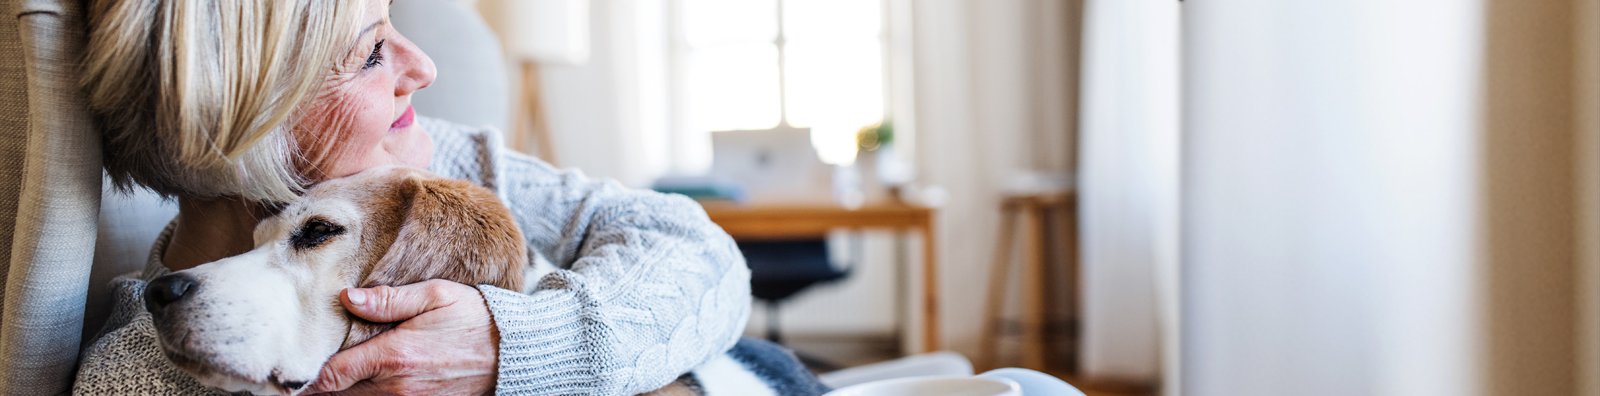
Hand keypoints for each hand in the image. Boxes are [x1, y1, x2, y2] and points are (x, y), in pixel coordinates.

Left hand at [307, 280, 498, 394]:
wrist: (515, 354)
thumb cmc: (476, 320)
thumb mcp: (436, 296)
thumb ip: (389, 300)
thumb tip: (347, 298)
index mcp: (393, 357)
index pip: (330, 376)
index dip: (303, 377)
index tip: (285, 369)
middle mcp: (396, 388)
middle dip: (316, 388)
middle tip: (294, 373)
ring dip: (339, 394)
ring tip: (320, 382)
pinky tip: (355, 386)